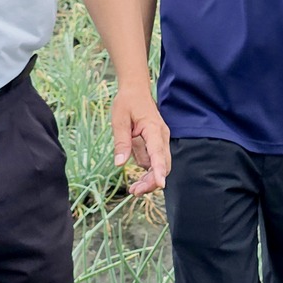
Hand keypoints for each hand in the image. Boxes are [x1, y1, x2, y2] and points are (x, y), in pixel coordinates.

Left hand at [110, 82, 170, 196]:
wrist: (136, 90)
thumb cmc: (127, 102)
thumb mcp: (119, 120)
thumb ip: (121, 142)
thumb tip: (119, 164)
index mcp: (154, 129)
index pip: (158, 153)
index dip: (158, 170)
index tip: (160, 184)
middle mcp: (162, 137)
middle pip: (163, 164)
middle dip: (152, 181)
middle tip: (134, 192)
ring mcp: (161, 141)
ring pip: (160, 165)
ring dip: (150, 179)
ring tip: (134, 189)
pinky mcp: (156, 144)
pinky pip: (154, 161)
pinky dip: (148, 172)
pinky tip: (137, 178)